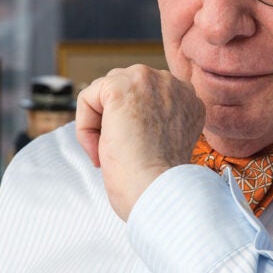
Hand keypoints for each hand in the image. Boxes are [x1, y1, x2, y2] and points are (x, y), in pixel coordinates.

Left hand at [76, 65, 204, 219]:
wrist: (159, 192)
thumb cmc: (160, 182)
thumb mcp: (166, 141)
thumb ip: (155, 120)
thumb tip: (124, 117)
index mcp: (187, 99)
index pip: (146, 98)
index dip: (134, 127)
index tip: (139, 154)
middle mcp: (173, 84)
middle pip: (124, 88)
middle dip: (115, 121)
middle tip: (122, 155)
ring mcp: (148, 81)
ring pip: (103, 92)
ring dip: (99, 125)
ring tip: (112, 153)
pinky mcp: (120, 87)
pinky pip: (87, 99)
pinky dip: (85, 128)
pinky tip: (102, 150)